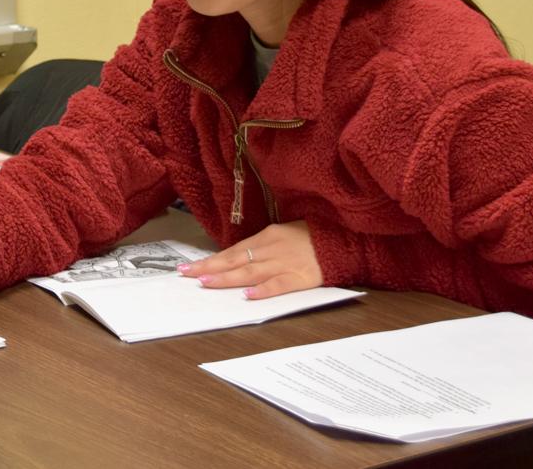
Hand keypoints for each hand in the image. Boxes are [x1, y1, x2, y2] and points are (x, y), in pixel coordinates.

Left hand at [176, 221, 322, 298]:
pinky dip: (263, 290)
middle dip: (210, 268)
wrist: (345, 240)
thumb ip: (262, 248)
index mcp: (267, 237)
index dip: (211, 260)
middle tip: (187, 275)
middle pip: (236, 260)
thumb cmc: (313, 238)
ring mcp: (286, 263)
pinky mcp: (302, 277)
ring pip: (251, 272)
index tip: (189, 267)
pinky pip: (279, 284)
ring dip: (227, 278)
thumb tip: (236, 261)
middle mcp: (272, 249)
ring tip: (206, 283)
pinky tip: (248, 295)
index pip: (233, 251)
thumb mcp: (283, 236)